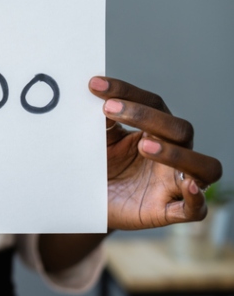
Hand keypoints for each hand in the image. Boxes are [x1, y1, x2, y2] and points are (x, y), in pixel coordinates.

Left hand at [89, 77, 221, 230]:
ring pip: (204, 166)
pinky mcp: (170, 211)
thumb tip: (95, 92)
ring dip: (176, 154)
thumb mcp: (99, 141)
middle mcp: (173, 153)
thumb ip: (101, 122)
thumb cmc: (102, 167)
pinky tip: (187, 185)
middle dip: (146, 116)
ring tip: (143, 147)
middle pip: (179, 129)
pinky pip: (197, 208)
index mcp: (156, 130)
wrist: (91, 204)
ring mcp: (175, 183)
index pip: (153, 103)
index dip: (126, 91)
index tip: (95, 84)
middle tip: (108, 109)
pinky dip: (196, 198)